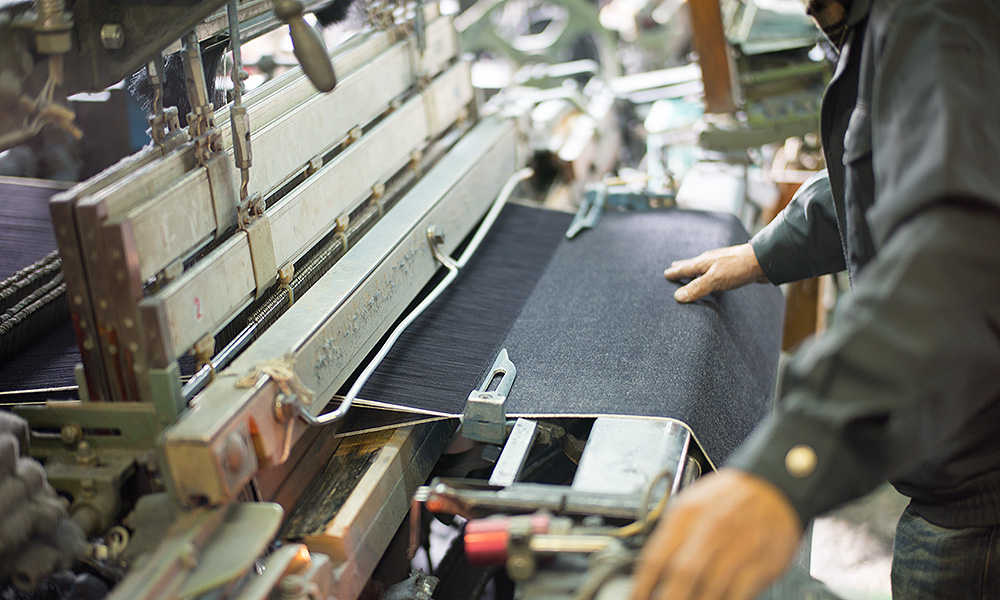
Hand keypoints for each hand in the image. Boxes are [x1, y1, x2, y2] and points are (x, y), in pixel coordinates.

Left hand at [630, 469, 801, 599]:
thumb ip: (672, 536)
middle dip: (667, 599)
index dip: (642, 587)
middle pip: (681, 576)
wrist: (776, 485)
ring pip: (709, 590)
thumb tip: (651, 572)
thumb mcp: (692, 504)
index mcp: (687, 514)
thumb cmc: (731, 497)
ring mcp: (738, 548)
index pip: (655, 557)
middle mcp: (711, 530)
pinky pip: (738, 595)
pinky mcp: (761, 564)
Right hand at [664, 244, 767, 302]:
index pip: (684, 268)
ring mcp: (721, 263)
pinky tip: (713, 276)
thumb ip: (697, 288)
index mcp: (703, 262)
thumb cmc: (739, 268)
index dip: (674, 273)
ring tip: (690, 271)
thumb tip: (678, 296)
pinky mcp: (732, 267)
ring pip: (703, 267)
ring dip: (694, 270)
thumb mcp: (715, 280)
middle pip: (692, 264)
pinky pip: (713, 271)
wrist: (764, 260)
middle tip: (673, 268)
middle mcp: (710, 261)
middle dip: (682, 267)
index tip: (666, 274)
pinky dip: (707, 274)